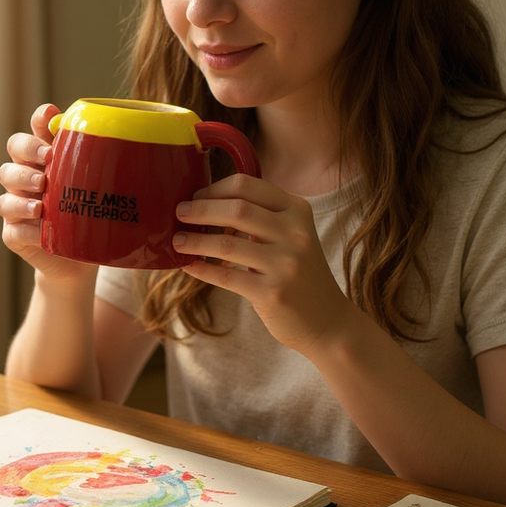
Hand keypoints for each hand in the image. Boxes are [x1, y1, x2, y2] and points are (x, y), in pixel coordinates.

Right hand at [0, 104, 96, 285]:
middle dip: (27, 150)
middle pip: (13, 150)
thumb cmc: (90, 216)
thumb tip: (133, 143)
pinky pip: (12, 229)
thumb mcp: (99, 190)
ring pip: (6, 192)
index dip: (39, 120)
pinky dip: (26, 228)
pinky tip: (42, 230)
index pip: (35, 129)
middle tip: (47, 159)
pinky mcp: (14, 234)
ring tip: (42, 202)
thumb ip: (103, 167)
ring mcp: (16, 206)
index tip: (50, 116)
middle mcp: (25, 177)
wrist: (81, 260)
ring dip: (22, 191)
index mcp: (44, 160)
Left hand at [173, 173, 352, 356]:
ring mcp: (286, 263)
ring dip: (194, 241)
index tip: (195, 196)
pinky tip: (188, 266)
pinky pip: (225, 276)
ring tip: (177, 241)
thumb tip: (206, 205)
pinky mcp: (272, 293)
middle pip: (235, 209)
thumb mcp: (291, 235)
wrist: (328, 321)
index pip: (247, 185)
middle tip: (179, 213)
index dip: (214, 188)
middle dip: (200, 209)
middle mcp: (295, 233)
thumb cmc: (299, 274)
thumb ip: (261, 217)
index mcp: (297, 210)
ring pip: (226, 244)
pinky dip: (201, 269)